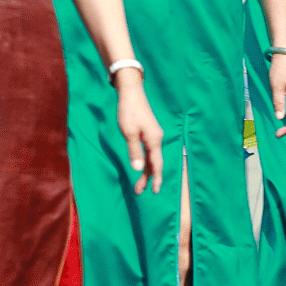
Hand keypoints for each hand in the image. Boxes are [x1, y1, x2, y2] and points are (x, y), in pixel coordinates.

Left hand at [115, 76, 163, 193]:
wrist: (132, 93)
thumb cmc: (129, 112)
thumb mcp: (129, 133)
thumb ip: (134, 152)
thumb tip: (138, 169)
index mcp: (154, 140)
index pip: (156, 164)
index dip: (156, 179)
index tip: (155, 191)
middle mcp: (157, 139)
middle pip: (154, 163)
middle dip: (148, 178)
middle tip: (139, 191)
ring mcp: (153, 136)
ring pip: (152, 157)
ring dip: (146, 171)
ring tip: (139, 184)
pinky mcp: (149, 132)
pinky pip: (150, 151)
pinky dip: (146, 161)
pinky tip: (142, 166)